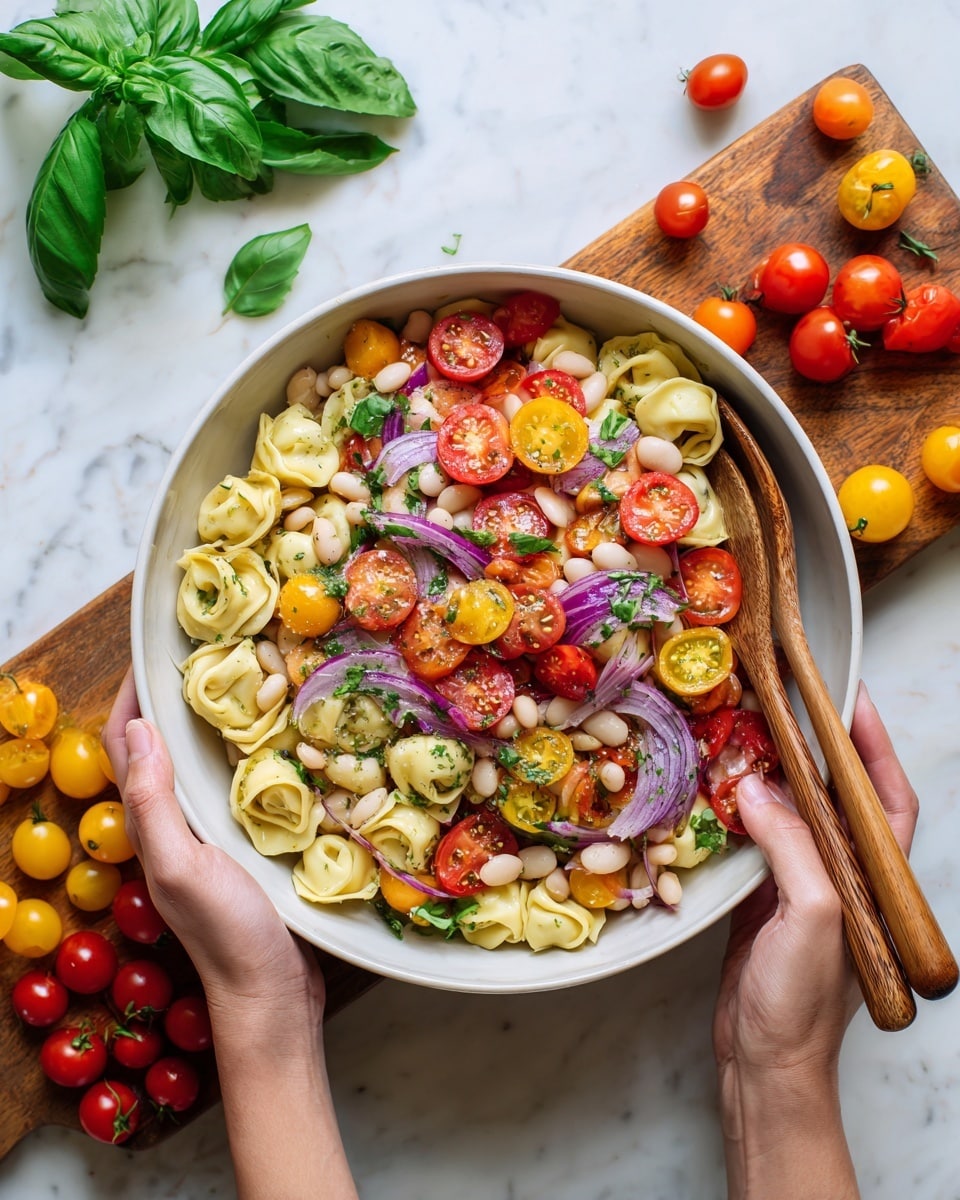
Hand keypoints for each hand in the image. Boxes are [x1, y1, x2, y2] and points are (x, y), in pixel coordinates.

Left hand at [102, 668, 357, 1199]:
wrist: (275, 995)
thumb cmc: (228, 934)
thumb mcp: (183, 866)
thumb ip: (154, 803)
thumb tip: (140, 726)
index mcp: (152, 824)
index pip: (125, 743)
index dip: (130, 695)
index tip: (155, 649)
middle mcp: (177, 824)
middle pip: (164, 746)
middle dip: (177, 696)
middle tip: (215, 653)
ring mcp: (215, 835)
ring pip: (207, 763)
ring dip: (219, 721)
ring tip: (254, 678)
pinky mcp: (253, 846)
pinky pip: (248, 786)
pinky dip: (258, 754)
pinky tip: (291, 737)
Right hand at [713, 684, 917, 1198]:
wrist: (765, 1060)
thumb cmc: (803, 1001)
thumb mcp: (812, 915)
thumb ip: (791, 845)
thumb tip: (753, 787)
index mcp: (872, 880)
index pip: (884, 798)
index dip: (875, 748)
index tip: (849, 699)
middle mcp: (843, 876)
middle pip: (835, 797)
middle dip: (816, 749)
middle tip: (786, 703)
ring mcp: (802, 886)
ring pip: (792, 814)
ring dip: (772, 776)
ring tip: (746, 733)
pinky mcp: (762, 899)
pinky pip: (754, 840)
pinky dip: (738, 811)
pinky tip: (717, 789)